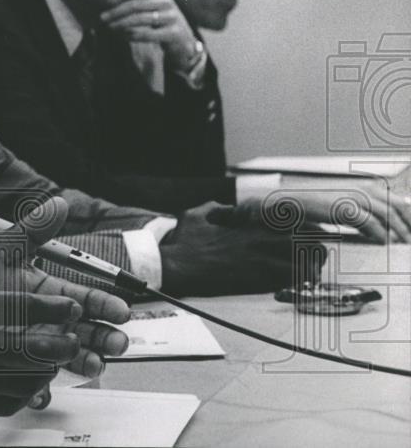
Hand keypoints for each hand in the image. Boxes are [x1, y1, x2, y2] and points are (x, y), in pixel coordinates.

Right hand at [0, 194, 128, 414]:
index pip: (22, 309)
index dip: (54, 309)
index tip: (71, 306)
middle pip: (32, 349)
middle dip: (59, 342)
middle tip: (72, 334)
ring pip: (23, 379)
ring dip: (45, 368)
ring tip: (55, 357)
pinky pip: (5, 402)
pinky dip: (24, 393)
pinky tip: (28, 383)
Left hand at [0, 194, 129, 378]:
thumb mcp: (0, 249)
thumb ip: (31, 229)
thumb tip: (60, 204)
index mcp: (43, 288)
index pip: (81, 296)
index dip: (102, 304)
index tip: (120, 311)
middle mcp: (41, 316)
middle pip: (81, 328)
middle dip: (103, 335)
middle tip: (118, 341)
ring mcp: (29, 341)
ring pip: (65, 353)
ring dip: (84, 359)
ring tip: (96, 364)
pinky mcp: (13, 363)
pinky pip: (35, 375)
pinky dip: (45, 382)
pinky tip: (50, 386)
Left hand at [100, 0, 198, 70]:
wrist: (183, 41)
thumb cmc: (160, 20)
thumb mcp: (152, 4)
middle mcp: (167, 2)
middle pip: (137, 4)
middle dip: (116, 11)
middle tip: (102, 17)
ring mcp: (172, 17)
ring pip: (141, 19)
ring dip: (121, 24)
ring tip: (110, 27)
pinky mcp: (173, 33)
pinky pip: (148, 34)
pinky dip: (132, 35)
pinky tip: (123, 36)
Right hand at [159, 201, 324, 296]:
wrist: (176, 266)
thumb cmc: (184, 242)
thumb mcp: (198, 214)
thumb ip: (218, 208)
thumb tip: (227, 208)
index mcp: (249, 221)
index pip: (292, 217)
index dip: (309, 224)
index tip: (314, 231)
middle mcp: (260, 238)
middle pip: (309, 240)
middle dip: (318, 248)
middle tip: (317, 255)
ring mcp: (260, 259)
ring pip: (305, 262)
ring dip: (312, 268)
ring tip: (310, 273)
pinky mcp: (256, 280)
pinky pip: (289, 281)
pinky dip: (297, 284)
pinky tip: (296, 286)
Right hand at [242, 174, 410, 243]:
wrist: (289, 202)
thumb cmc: (313, 207)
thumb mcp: (342, 207)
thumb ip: (361, 213)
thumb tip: (378, 228)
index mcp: (363, 187)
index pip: (395, 200)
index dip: (407, 215)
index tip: (410, 229)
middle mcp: (360, 189)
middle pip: (395, 205)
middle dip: (407, 223)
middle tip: (410, 239)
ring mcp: (351, 197)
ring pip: (385, 213)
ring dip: (395, 230)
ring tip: (400, 243)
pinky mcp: (342, 207)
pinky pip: (367, 221)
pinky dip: (377, 232)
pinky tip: (381, 242)